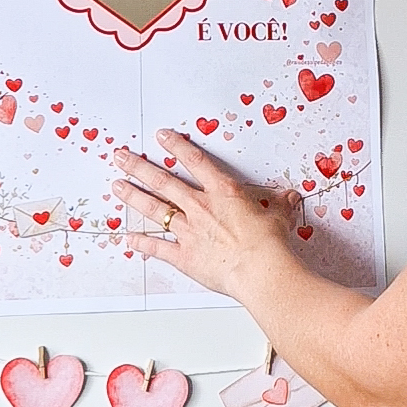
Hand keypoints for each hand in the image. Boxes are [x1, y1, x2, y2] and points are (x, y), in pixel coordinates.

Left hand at [112, 129, 298, 300]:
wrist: (261, 270)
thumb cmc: (269, 243)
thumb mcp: (279, 216)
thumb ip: (279, 204)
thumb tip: (289, 197)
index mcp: (223, 192)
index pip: (194, 161)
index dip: (176, 146)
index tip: (161, 136)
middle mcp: (201, 207)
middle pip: (163, 182)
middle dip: (139, 167)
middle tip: (121, 157)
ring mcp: (189, 231)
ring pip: (154, 209)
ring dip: (133, 196)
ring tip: (117, 186)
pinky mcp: (185, 256)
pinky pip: (159, 248)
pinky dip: (143, 244)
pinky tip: (130, 239)